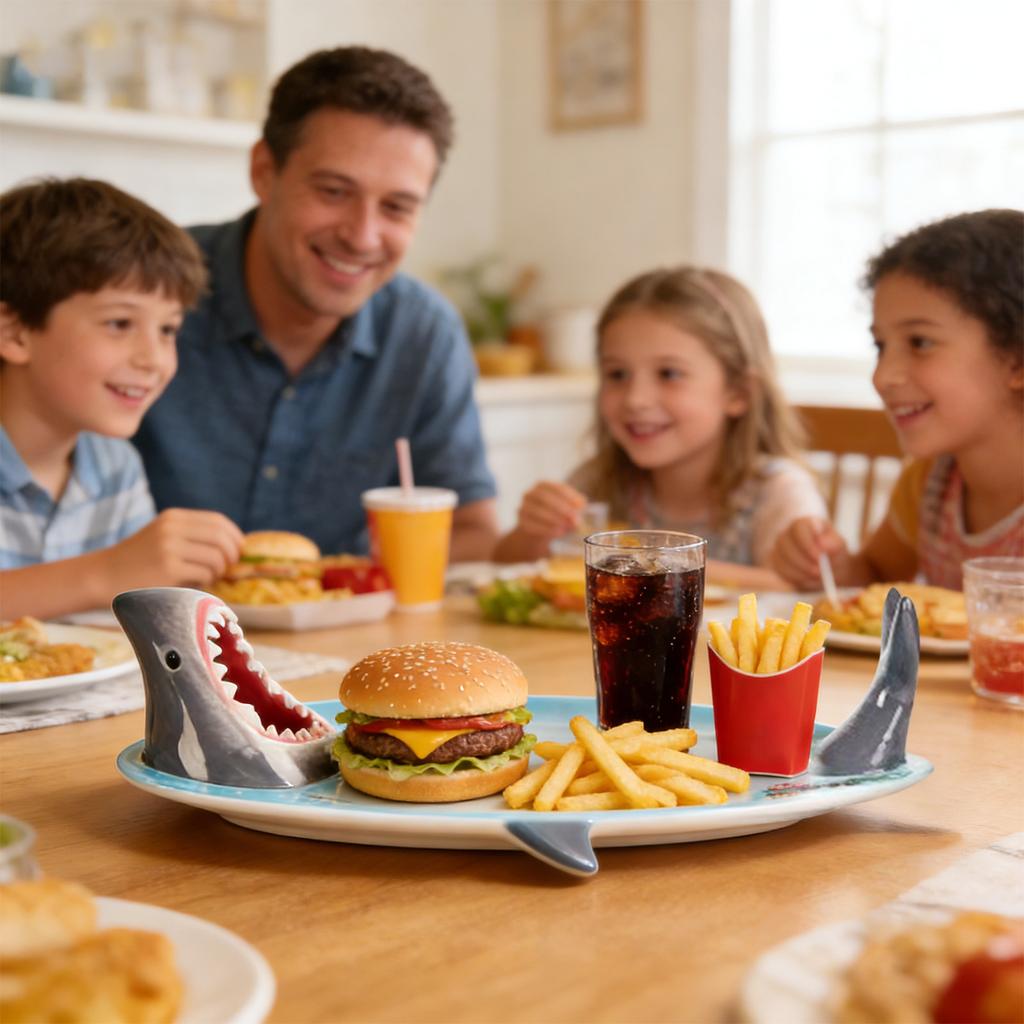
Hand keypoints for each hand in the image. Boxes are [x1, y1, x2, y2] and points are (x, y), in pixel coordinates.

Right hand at [101, 509, 243, 592]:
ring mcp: (170, 547)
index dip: (235, 537)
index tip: (238, 551)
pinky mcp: (168, 568)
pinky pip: (204, 573)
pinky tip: (196, 584)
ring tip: (207, 577)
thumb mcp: (164, 537)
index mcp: (174, 517)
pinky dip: (207, 581)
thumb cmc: (139, 561)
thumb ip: (193, 537)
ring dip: (218, 571)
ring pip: (216, 557)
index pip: (219, 521)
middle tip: (228, 568)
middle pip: (221, 538)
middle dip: (232, 555)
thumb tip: (236, 547)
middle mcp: (173, 528)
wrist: (103, 576)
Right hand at [515, 482, 586, 542]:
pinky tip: (558, 533)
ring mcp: (523, 507)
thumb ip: (574, 510)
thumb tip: (578, 517)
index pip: (556, 487)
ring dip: (554, 520)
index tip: (581, 505)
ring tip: (567, 528)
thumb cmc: (556, 515)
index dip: (569, 496)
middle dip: (562, 509)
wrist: (538, 530)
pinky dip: (546, 529)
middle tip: (575, 519)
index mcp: (543, 485)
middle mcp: (530, 494)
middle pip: (545, 498)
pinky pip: (532, 525)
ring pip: (537, 512)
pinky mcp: (521, 522)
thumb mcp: (567, 509)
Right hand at [770, 516, 847, 590]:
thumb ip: (833, 543)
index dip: (807, 543)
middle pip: (787, 545)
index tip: (819, 557)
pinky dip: (796, 577)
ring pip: (783, 560)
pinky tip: (808, 577)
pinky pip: (782, 571)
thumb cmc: (832, 552)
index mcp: (803, 524)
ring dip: (802, 571)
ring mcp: (779, 548)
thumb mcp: (839, 546)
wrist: (827, 566)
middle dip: (804, 561)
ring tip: (817, 575)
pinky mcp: (776, 562)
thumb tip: (821, 543)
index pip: (798, 528)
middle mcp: (787, 533)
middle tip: (819, 572)